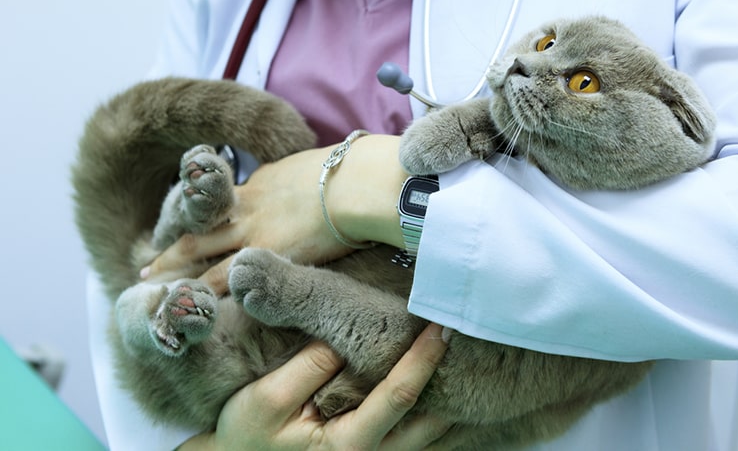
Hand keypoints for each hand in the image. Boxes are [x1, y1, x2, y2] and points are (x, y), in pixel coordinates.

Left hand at [143, 135, 408, 287]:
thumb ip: (297, 179)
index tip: (186, 233)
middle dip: (172, 251)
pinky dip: (211, 294)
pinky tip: (198, 308)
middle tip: (147, 267)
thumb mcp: (312, 164)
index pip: (223, 208)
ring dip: (178, 274)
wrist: (354, 183)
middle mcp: (246, 210)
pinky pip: (232, 280)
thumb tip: (305, 179)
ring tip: (157, 290)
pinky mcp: (269, 256)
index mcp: (258, 185)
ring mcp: (253, 234)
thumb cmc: (347, 170)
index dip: (202, 223)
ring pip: (203, 258)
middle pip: (198, 232)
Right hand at [179, 322, 450, 449]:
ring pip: (430, 434)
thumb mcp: (267, 399)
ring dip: (447, 396)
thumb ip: (309, 367)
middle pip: (431, 420)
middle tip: (464, 336)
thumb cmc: (247, 437)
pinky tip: (438, 385)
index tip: (442, 326)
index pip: (399, 395)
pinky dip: (430, 411)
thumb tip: (345, 339)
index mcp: (349, 445)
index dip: (423, 358)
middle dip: (449, 378)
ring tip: (460, 357)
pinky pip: (416, 439)